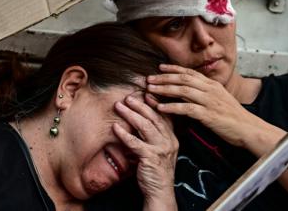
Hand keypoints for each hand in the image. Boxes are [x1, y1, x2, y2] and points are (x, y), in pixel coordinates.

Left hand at [113, 93, 177, 209]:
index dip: (155, 104)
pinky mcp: (150, 158)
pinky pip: (135, 142)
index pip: (164, 117)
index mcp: (172, 138)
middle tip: (128, 97)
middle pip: (154, 118)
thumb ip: (155, 136)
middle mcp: (169, 141)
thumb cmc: (157, 171)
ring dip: (131, 114)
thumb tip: (142, 120)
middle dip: (140, 105)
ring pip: (146, 126)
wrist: (160, 192)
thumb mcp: (160, 151)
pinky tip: (115, 127)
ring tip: (119, 106)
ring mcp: (161, 149)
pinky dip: (124, 134)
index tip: (146, 94)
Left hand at [146, 64, 262, 146]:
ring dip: (164, 89)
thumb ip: (206, 92)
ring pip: (182, 91)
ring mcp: (209, 101)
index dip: (173, 69)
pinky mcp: (208, 115)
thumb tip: (192, 89)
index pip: (189, 72)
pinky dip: (172, 107)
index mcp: (212, 85)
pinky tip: (161, 108)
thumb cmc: (234, 116)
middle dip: (164, 78)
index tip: (160, 67)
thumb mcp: (220, 99)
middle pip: (183, 79)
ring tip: (150, 90)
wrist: (248, 128)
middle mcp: (210, 89)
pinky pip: (186, 109)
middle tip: (149, 78)